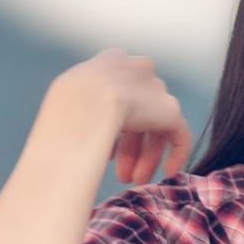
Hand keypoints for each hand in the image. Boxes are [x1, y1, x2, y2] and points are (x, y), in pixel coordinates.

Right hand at [45, 49, 191, 185]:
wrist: (87, 101)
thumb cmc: (65, 104)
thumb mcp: (65, 100)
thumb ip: (79, 109)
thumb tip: (72, 135)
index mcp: (110, 63)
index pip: (117, 96)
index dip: (111, 127)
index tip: (105, 151)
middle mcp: (136, 71)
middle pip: (137, 113)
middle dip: (129, 147)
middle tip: (122, 174)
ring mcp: (155, 89)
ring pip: (154, 126)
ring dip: (145, 156)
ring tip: (135, 180)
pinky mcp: (170, 109)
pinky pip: (178, 133)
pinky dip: (175, 154)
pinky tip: (167, 173)